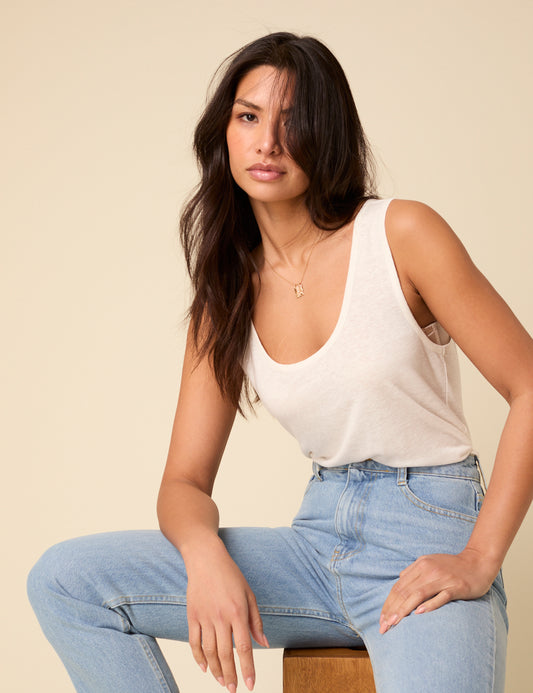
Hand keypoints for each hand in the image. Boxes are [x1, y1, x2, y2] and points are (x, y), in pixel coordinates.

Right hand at [186, 541, 268, 691]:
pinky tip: (205, 667)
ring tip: (222, 681)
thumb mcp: (249, 594)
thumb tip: (264, 644)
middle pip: (225, 654)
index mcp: (238, 612)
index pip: (244, 647)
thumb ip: (256, 621)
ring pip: (209, 651)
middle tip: (234, 689)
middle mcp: (221, 617)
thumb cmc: (230, 574)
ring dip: (216, 670)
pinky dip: (199, 657)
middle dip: (231, 675)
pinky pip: (194, 642)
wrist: (205, 559)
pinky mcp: (192, 616)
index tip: (250, 684)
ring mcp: (204, 617)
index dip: (247, 668)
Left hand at [379, 548, 499, 633]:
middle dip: (392, 609)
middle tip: (384, 626)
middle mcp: (428, 570)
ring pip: (418, 594)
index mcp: (420, 565)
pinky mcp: (456, 587)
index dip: (388, 603)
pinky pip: (441, 597)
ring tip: (394, 622)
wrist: (478, 561)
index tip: (382, 619)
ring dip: (404, 609)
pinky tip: (419, 613)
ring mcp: (442, 578)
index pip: (399, 586)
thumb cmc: (452, 566)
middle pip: (405, 591)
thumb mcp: (429, 563)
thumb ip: (414, 572)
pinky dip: (429, 604)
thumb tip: (399, 583)